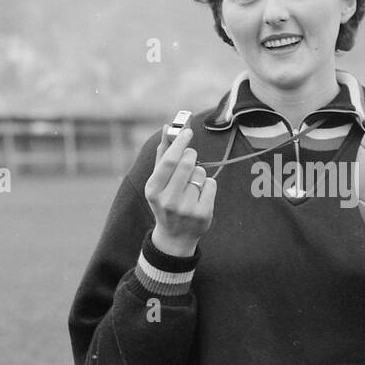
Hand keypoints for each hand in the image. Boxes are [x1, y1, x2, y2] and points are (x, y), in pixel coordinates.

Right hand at [145, 124, 215, 253]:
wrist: (174, 237)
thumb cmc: (165, 201)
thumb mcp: (158, 182)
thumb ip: (162, 154)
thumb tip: (166, 127)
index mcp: (153, 190)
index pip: (169, 161)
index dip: (179, 143)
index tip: (187, 131)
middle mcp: (168, 201)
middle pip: (188, 163)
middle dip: (191, 155)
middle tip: (191, 156)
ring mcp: (186, 209)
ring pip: (200, 173)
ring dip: (198, 173)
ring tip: (191, 185)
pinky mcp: (203, 214)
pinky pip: (211, 184)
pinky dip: (207, 185)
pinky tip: (200, 195)